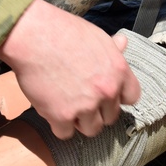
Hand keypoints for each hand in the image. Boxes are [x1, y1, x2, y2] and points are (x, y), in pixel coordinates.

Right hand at [0, 0, 140, 139]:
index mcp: (119, 70)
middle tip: (81, 98)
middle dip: (97, 110)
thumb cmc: (64, 31)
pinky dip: (58, 125)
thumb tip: (123, 43)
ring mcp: (85, 105)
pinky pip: (65, 133)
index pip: (132, 97)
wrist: (33, 36)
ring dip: (79, 121)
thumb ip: (112, 49)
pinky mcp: (61, 116)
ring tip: (67, 104)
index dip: (117, 97)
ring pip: (91, 129)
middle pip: (110, 117)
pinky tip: (53, 108)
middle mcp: (107, 90)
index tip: (106, 95)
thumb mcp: (96, 36)